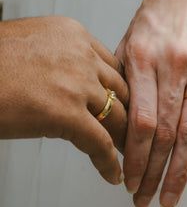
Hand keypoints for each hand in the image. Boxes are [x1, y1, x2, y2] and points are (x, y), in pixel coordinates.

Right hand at [0, 16, 128, 183]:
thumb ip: (62, 57)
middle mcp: (81, 55)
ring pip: (116, 115)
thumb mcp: (35, 45)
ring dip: (124, 138)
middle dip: (127, 113)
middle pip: (120, 90)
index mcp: (74, 35)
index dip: (119, 89)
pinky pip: (99, 142)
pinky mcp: (66, 112)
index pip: (111, 67)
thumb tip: (74, 81)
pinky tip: (112, 171)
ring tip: (127, 151)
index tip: (124, 103)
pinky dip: (108, 161)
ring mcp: (77, 82)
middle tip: (131, 128)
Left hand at [116, 0, 186, 206]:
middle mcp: (174, 63)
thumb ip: (123, 78)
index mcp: (143, 57)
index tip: (130, 180)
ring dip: (180, 167)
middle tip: (148, 198)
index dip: (135, 157)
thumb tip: (118, 121)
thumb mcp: (129, 38)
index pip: (140, 121)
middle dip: (155, 172)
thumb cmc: (158, 13)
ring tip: (171, 193)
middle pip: (165, 131)